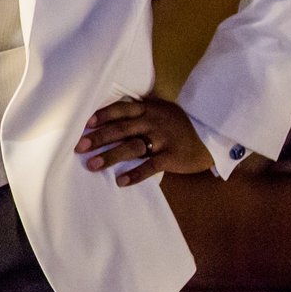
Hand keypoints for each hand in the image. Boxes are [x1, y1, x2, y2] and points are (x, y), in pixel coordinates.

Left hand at [76, 94, 213, 186]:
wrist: (211, 137)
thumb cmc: (179, 125)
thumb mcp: (161, 111)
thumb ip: (140, 112)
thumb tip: (108, 118)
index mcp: (148, 109)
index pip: (120, 110)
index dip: (101, 116)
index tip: (84, 125)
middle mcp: (153, 122)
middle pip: (120, 129)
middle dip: (98, 138)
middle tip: (79, 147)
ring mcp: (163, 139)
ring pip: (132, 147)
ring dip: (110, 157)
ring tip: (93, 165)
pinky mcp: (172, 156)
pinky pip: (150, 166)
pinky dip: (135, 174)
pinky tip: (121, 182)